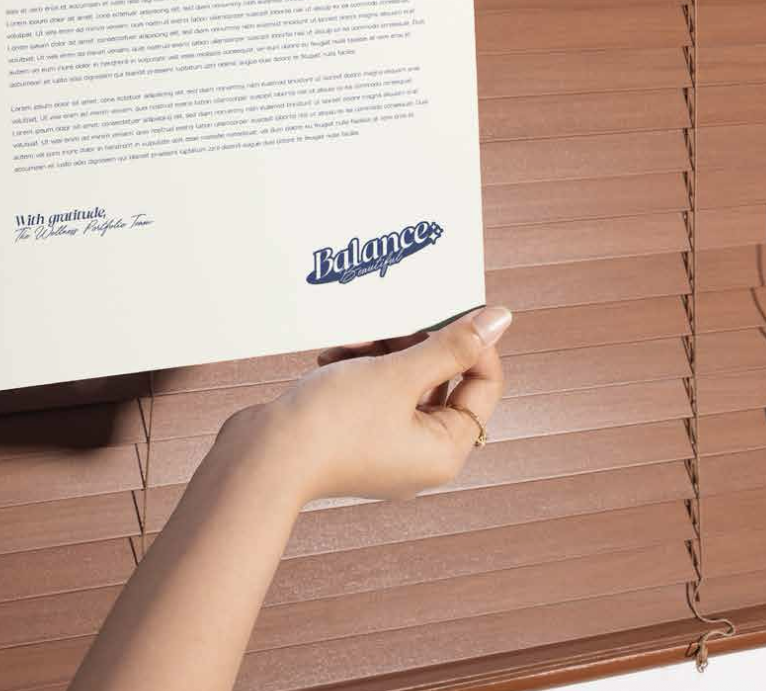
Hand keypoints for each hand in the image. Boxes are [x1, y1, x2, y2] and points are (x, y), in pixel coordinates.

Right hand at [228, 305, 510, 503]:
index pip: (483, 383)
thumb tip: (501, 319)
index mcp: (445, 450)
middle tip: (388, 326)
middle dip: (413, 344)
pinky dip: (359, 368)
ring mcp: (387, 448)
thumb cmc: (334, 422)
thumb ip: (452, 345)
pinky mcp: (355, 437)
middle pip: (440, 379)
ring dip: (382, 352)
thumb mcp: (399, 374)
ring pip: (403, 379)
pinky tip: (334, 358)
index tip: (442, 308)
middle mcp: (422, 455)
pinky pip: (373, 390)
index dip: (470, 341)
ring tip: (354, 343)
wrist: (264, 456)